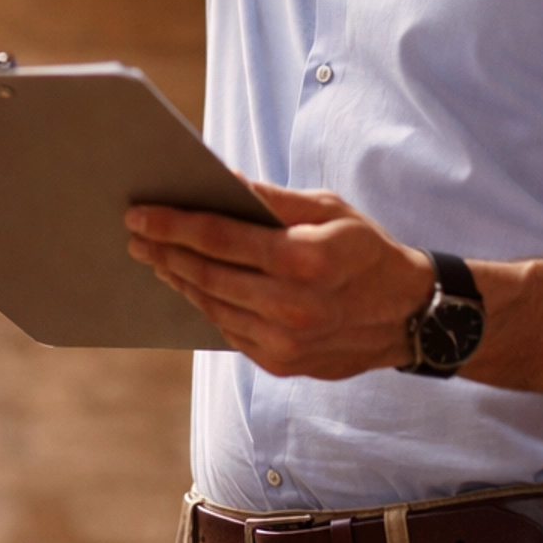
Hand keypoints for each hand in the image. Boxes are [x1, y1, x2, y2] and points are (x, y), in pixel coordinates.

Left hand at [126, 182, 434, 380]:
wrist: (408, 315)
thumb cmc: (365, 249)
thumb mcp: (327, 208)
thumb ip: (270, 198)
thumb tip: (217, 179)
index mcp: (304, 259)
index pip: (220, 238)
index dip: (173, 223)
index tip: (139, 213)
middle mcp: (292, 306)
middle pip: (206, 274)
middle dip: (164, 250)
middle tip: (134, 233)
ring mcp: (285, 341)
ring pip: (212, 305)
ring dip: (178, 278)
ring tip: (155, 255)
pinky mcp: (281, 363)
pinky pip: (228, 329)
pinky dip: (205, 304)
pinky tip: (189, 283)